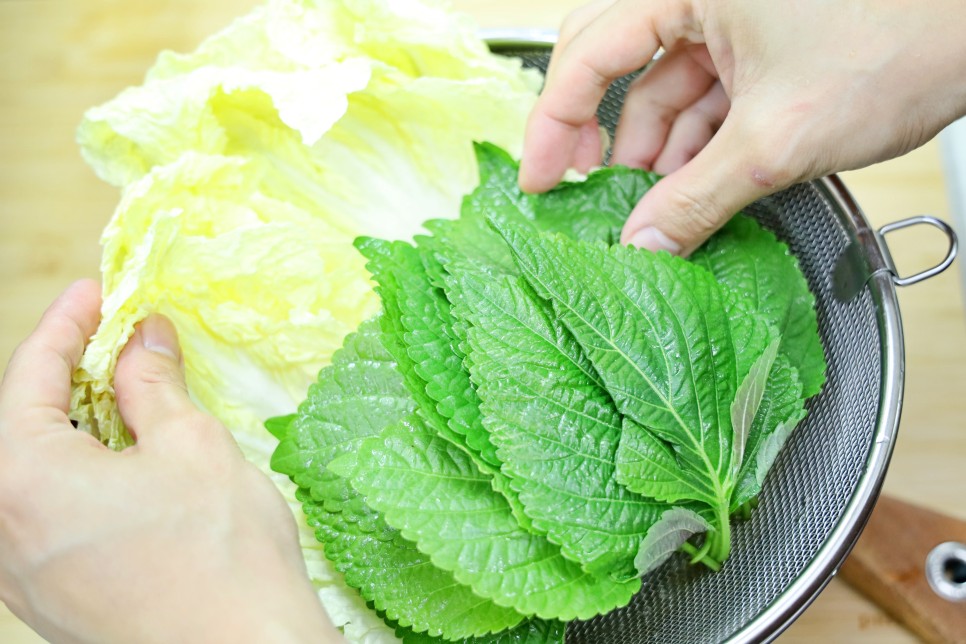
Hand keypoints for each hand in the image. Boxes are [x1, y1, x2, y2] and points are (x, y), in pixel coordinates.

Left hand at [0, 280, 341, 643]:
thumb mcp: (191, 446)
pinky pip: (43, 517)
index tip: (96, 293)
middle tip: (116, 342)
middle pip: (19, 427)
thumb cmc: (221, 554)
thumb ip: (151, 384)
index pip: (29, 377)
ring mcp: (20, 576)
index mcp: (22, 480)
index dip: (65, 325)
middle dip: (65, 376)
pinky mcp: (49, 602)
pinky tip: (125, 467)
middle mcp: (2, 531)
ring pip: (30, 474)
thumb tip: (142, 338)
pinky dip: (76, 477)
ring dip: (72, 428)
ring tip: (126, 400)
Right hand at [519, 0, 965, 254]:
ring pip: (661, 83)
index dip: (554, 125)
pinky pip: (703, 90)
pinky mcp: (757, 35)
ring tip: (652, 209)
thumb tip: (644, 246)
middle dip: (601, 135)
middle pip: (612, 62)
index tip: (541, 180)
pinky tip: (691, 187)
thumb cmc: (902, 42)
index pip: (587, 53)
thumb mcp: (778, 140)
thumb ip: (698, 199)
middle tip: (583, 190)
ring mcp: (728, 10)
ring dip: (656, 150)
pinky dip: (695, 141)